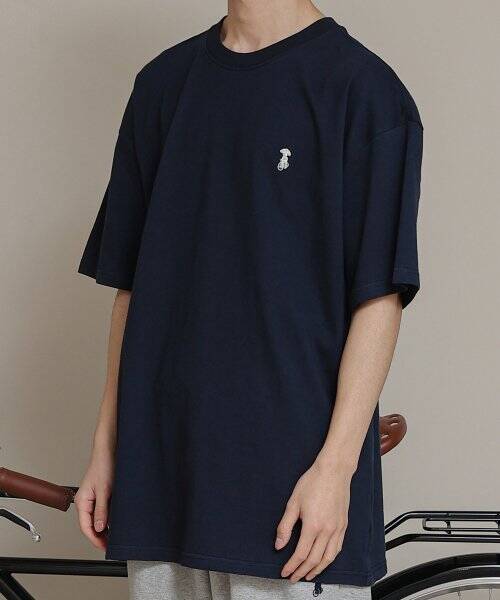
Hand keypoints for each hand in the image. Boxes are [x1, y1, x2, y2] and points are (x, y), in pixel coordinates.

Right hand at [75, 442, 114, 550]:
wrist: (109, 450)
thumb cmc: (104, 465)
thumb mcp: (104, 490)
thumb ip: (101, 510)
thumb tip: (100, 527)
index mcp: (82, 501)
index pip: (85, 526)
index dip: (95, 538)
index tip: (104, 546)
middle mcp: (86, 501)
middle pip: (90, 524)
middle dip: (100, 536)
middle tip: (111, 544)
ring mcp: (93, 498)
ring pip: (97, 518)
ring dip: (104, 527)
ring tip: (115, 536)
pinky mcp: (100, 494)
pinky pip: (102, 510)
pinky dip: (108, 518)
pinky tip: (116, 522)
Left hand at [275, 459, 352, 581]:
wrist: (334, 471)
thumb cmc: (313, 482)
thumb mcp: (293, 502)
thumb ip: (285, 526)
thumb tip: (279, 544)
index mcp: (313, 525)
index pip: (301, 554)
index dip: (292, 566)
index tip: (285, 572)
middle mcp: (327, 530)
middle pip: (314, 560)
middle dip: (303, 572)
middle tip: (294, 577)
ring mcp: (338, 529)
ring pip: (328, 558)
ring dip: (318, 570)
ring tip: (308, 575)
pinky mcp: (344, 525)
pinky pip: (338, 548)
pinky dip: (330, 559)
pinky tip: (324, 560)